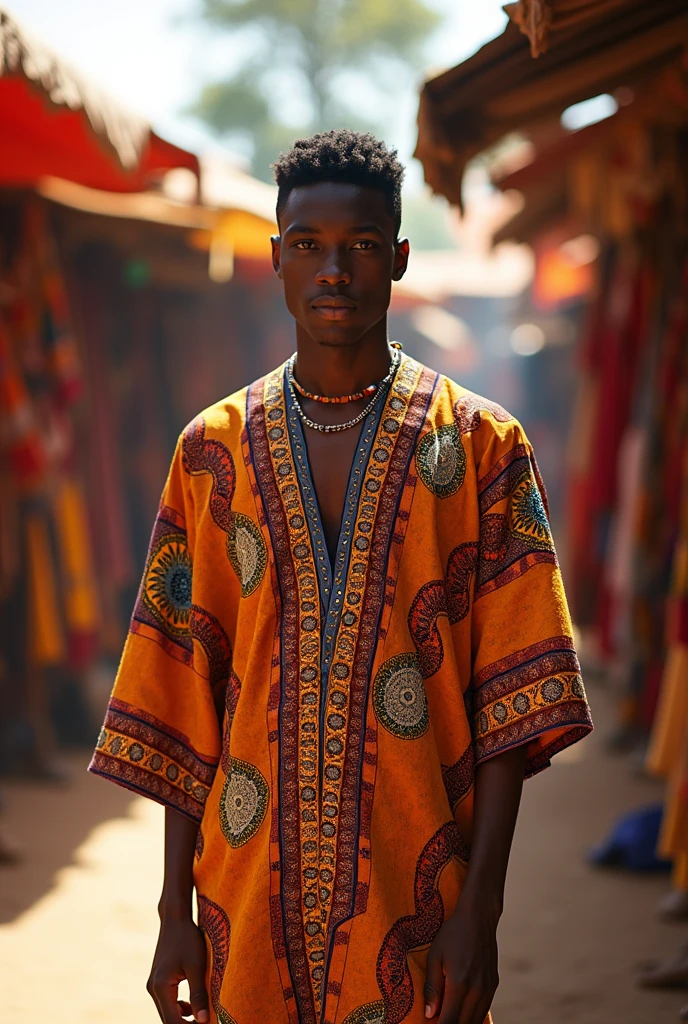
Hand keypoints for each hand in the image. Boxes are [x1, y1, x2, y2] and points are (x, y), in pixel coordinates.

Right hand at [147, 912, 209, 1022]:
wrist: (175, 918)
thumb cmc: (188, 938)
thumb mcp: (197, 966)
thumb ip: (199, 994)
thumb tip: (204, 1021)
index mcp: (161, 987)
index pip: (173, 1022)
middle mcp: (153, 989)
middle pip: (168, 1020)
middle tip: (206, 1022)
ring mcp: (154, 984)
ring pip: (167, 1012)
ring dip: (183, 1019)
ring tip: (202, 1016)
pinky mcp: (158, 980)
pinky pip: (167, 1002)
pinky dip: (179, 1009)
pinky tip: (192, 1005)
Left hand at [423, 896, 498, 1023]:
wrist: (479, 917)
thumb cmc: (452, 934)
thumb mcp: (435, 956)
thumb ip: (432, 988)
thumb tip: (429, 1015)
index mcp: (459, 984)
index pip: (449, 1022)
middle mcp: (477, 990)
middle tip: (435, 1021)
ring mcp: (488, 989)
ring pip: (475, 1021)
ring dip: (460, 1023)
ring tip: (446, 1016)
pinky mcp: (493, 986)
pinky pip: (483, 1011)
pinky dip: (471, 1017)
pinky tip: (459, 1012)